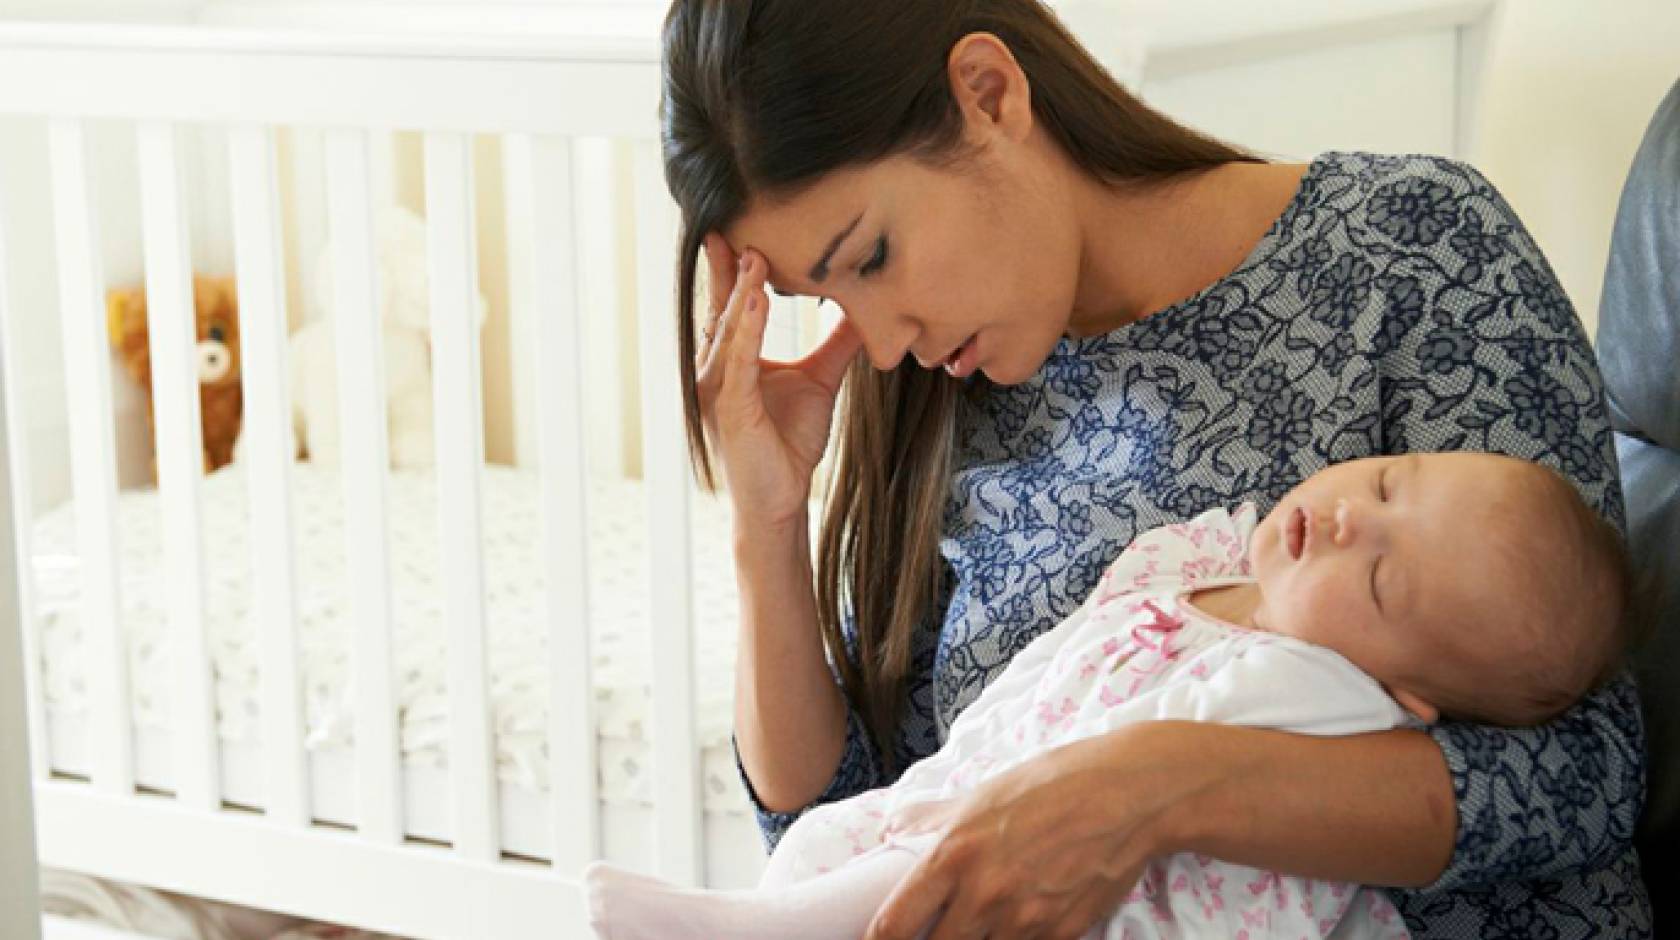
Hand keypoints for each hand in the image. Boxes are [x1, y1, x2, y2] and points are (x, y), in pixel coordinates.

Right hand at [695, 233, 862, 527]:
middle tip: (737, 222)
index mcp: (730, 358)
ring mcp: (718, 387)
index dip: (733, 266)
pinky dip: (748, 328)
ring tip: (754, 253)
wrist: (780, 500)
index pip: (729, 302)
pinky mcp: (730, 407)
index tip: (743, 225)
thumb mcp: (820, 380)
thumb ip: (838, 342)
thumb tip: (868, 309)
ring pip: (728, 328)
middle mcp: (715, 367)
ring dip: (740, 290)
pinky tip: (756, 300)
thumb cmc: (789, 443)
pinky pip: (739, 360)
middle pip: (720, 306)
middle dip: (728, 265)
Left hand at [865, 724, 1222, 939]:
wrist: (1130, 794)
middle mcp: (984, 893)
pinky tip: (1020, 922)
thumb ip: (932, 816)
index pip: (894, 923)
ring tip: (980, 920)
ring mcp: (1025, 919)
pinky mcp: (1062, 933)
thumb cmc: (1056, 783)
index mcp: (954, 853)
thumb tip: (892, 827)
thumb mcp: (985, 791)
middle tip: (931, 930)